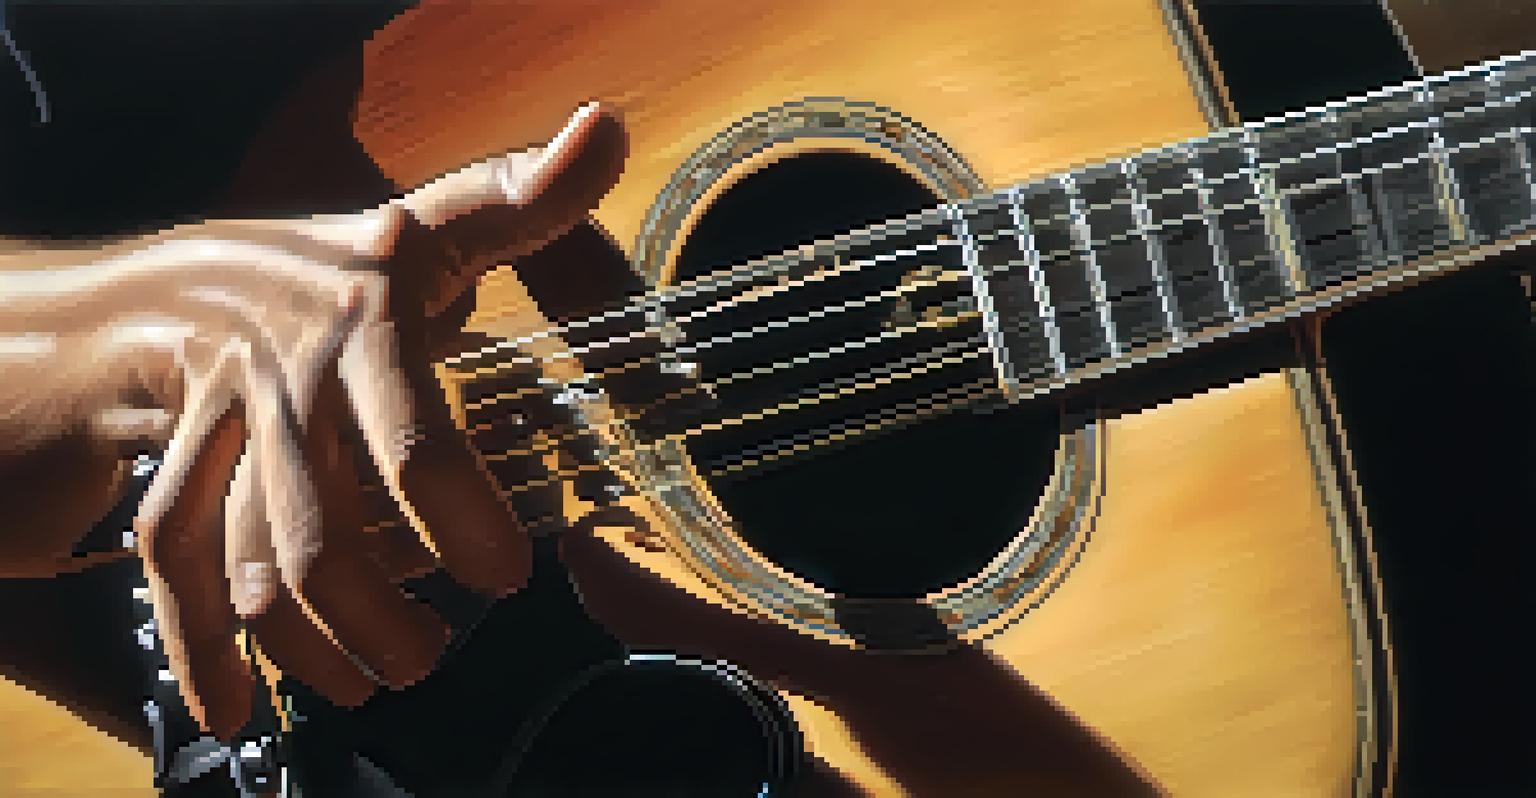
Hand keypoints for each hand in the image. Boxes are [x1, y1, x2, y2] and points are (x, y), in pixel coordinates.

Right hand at [0, 102, 625, 738]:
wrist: (149, 289)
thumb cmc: (317, 267)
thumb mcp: (424, 222)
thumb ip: (520, 199)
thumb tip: (605, 128)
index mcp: (362, 306)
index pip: (408, 428)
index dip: (453, 511)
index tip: (504, 575)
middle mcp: (282, 363)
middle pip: (320, 523)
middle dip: (381, 609)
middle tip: (437, 654)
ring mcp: (214, 417)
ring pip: (250, 555)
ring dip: (313, 640)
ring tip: (374, 680)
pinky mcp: (160, 462)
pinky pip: (171, 562)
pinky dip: (201, 646)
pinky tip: (235, 705)